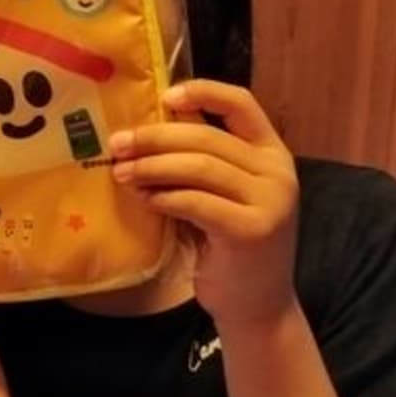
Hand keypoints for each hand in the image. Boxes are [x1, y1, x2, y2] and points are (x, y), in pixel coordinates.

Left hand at [110, 80, 298, 329]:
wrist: (256, 305)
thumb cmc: (227, 245)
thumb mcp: (218, 192)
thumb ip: (200, 157)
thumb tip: (153, 119)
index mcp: (272, 153)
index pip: (242, 103)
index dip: (202, 91)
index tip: (163, 96)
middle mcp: (278, 172)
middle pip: (208, 137)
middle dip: (155, 138)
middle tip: (117, 145)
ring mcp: (270, 201)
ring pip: (200, 167)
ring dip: (153, 167)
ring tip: (122, 173)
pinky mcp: (251, 230)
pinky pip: (197, 202)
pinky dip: (165, 197)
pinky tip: (145, 199)